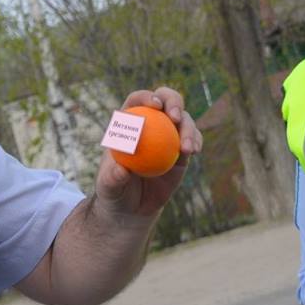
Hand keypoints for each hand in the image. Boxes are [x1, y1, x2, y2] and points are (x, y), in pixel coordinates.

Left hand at [93, 87, 201, 217]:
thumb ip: (113, 178)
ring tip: (186, 149)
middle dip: (173, 101)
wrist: (133, 207)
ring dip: (188, 127)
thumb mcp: (109, 187)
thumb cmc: (115, 192)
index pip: (137, 101)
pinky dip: (195, 141)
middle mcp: (151, 122)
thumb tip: (122, 170)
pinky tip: (194, 150)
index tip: (155, 105)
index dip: (147, 97)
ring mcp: (168, 134)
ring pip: (183, 119)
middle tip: (175, 117)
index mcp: (129, 121)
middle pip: (165, 100)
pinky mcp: (182, 150)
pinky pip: (192, 139)